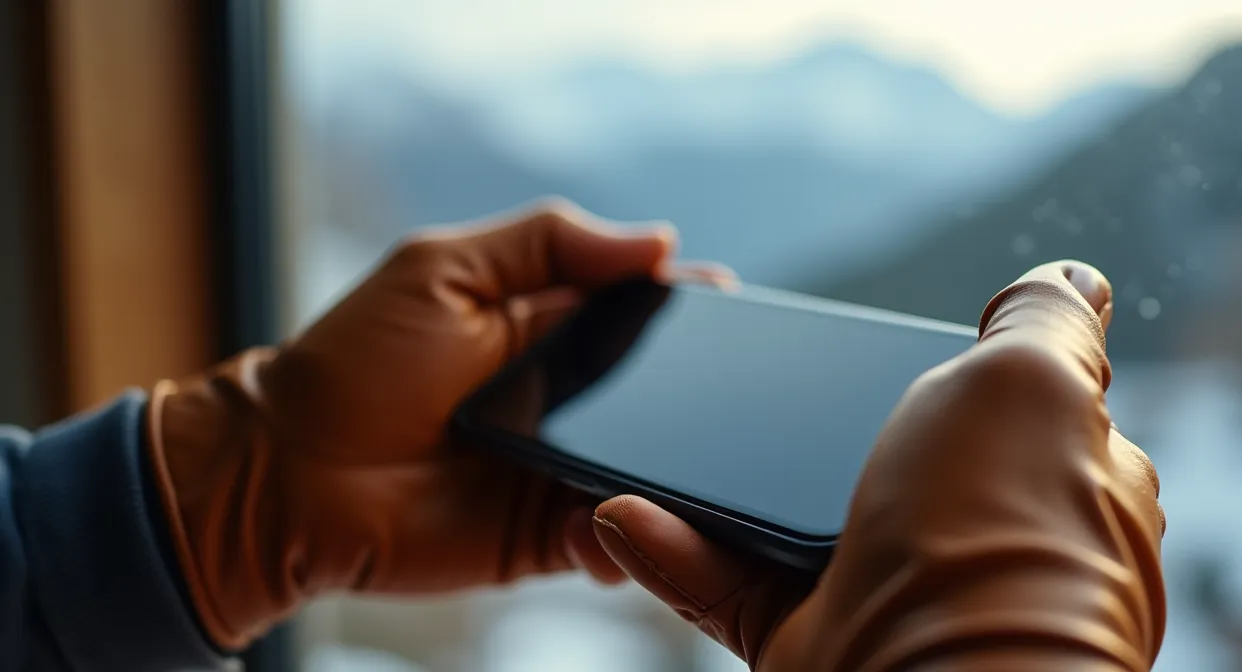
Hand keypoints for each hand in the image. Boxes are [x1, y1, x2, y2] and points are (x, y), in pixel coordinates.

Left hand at [146, 200, 682, 649]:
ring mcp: (563, 468)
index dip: (691, 307)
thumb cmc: (353, 364)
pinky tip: (626, 526)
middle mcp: (569, 396)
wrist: (287, 478)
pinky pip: (614, 537)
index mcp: (551, 323)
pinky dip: (631, 536)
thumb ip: (547, 242)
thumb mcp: (441, 269)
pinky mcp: (548, 534)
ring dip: (678, 471)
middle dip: (702, 395)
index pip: (643, 310)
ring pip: (652, 469)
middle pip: (665, 393)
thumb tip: (660, 240)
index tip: (729, 305)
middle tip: (733, 395)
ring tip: (695, 470)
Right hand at [587, 262, 1166, 670]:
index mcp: (1051, 484)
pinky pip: (730, 588)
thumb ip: (1046, 323)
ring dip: (724, 488)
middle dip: (816, 430)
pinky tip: (630, 517)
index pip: (995, 412)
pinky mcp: (818, 646)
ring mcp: (898, 597)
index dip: (942, 376)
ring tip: (668, 449)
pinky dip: (677, 553)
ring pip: (793, 525)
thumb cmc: (998, 534)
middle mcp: (979, 543)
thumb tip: (1077, 278)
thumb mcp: (1034, 381)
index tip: (874, 355)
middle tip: (753, 396)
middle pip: (878, 464)